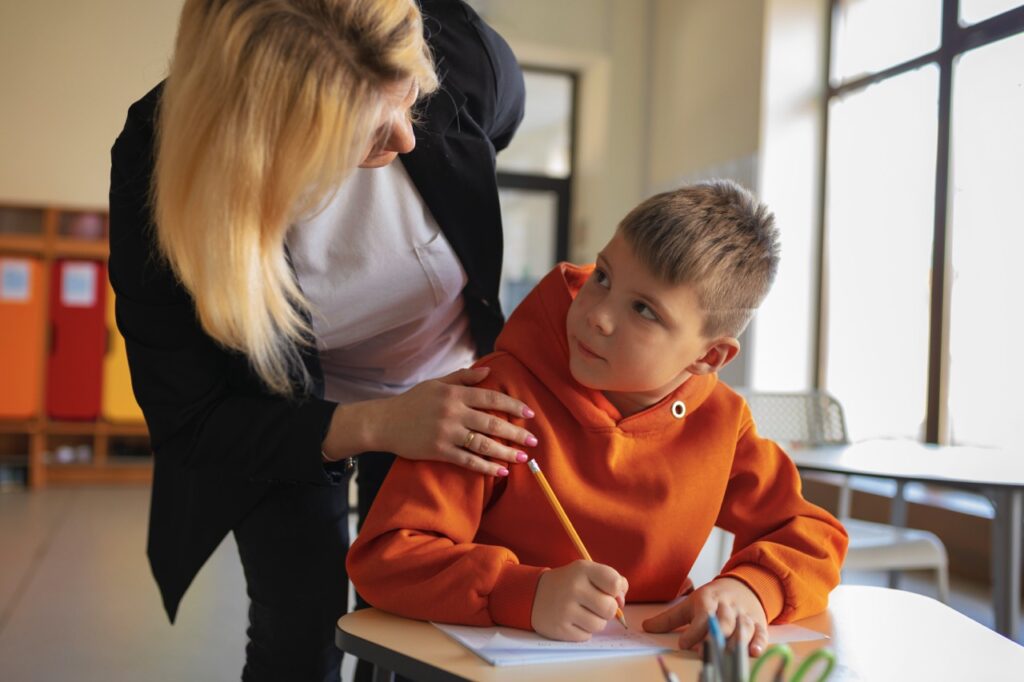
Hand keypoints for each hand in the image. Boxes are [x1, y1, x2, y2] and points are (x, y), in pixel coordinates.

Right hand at [325, 366, 537, 475]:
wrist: (384, 422)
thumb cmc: (412, 402)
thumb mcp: (436, 384)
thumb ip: (463, 378)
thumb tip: (489, 372)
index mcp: (454, 394)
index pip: (491, 398)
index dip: (513, 405)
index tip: (529, 414)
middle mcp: (453, 412)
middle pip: (492, 423)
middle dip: (516, 432)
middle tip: (534, 440)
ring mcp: (446, 433)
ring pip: (483, 444)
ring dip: (506, 452)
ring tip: (523, 457)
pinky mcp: (439, 451)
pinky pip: (467, 460)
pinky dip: (486, 467)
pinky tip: (500, 471)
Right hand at [531, 560, 627, 640]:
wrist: (535, 594)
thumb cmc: (569, 583)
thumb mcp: (587, 572)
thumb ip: (611, 581)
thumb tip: (621, 602)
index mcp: (582, 570)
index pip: (615, 583)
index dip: (616, 591)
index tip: (607, 591)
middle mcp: (573, 588)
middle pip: (609, 608)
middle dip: (608, 610)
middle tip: (596, 605)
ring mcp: (565, 609)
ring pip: (600, 625)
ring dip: (596, 621)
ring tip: (584, 613)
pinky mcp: (560, 629)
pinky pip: (586, 636)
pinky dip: (584, 630)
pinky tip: (573, 620)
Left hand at [642, 577, 768, 655]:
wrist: (742, 586)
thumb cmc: (712, 598)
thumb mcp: (690, 604)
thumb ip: (669, 618)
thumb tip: (645, 627)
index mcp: (708, 601)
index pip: (701, 616)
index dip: (693, 630)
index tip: (684, 643)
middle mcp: (727, 608)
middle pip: (723, 622)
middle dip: (716, 635)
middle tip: (705, 649)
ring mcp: (744, 616)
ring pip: (742, 628)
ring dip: (737, 640)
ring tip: (729, 653)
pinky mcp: (758, 624)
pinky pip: (760, 633)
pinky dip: (759, 643)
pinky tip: (754, 652)